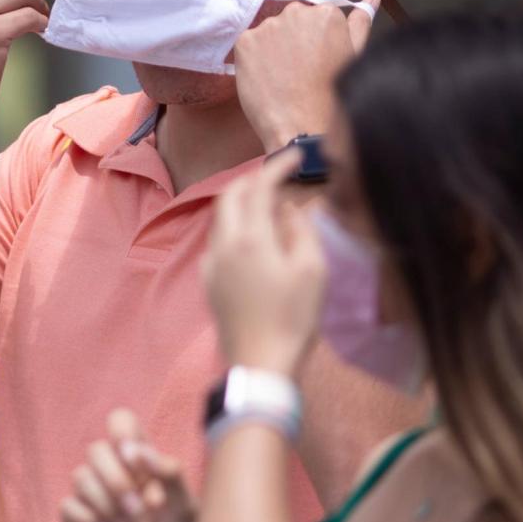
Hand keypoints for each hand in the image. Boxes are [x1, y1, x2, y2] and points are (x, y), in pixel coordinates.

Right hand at [61, 409, 196, 521]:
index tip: (132, 454)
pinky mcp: (76, 520)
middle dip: (115, 479)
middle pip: (96, 449)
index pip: (121, 423)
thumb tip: (140, 450)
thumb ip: (170, 473)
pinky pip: (68, 505)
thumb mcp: (184, 510)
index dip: (121, 430)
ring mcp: (93, 496)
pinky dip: (89, 520)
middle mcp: (115, 474)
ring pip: (79, 475)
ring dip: (106, 502)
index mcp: (142, 463)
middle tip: (139, 509)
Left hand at [203, 154, 326, 375]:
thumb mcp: (313, 270)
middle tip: (280, 177)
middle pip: (230, 195)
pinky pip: (219, 241)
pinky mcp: (209, 283)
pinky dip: (236, 227)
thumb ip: (302, 229)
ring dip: (243, 203)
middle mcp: (223, 246)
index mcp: (250, 239)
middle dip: (254, 179)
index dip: (277, 166)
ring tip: (272, 207)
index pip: (259, 187)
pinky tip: (255, 239)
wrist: (261, 365)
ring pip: (221, 218)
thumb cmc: (294, 319)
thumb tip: (289, 208)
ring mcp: (211, 265)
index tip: (295, 156)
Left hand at [232, 0, 373, 150]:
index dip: (315, 41)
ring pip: (270, 33)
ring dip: (274, 49)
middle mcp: (296, 12)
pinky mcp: (245, 42)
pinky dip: (254, 59)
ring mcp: (268, 26)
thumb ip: (360, 23)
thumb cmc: (332, 95)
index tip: (315, 59)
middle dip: (294, 40)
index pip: (317, 17)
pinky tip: (267, 79)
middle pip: (292, 21)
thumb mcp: (354, 56)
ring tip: (284, 78)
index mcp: (326, 13)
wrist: (302, 127)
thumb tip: (371, 1)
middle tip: (300, 71)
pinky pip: (249, 45)